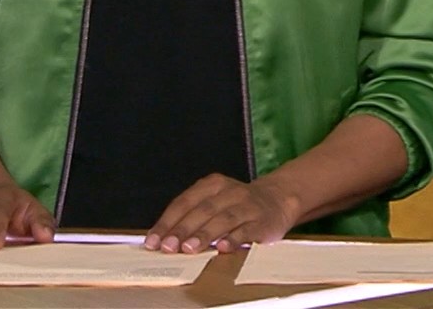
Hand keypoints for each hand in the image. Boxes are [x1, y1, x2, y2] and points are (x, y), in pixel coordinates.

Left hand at [143, 173, 298, 253]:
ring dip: (204, 235)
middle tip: (168, 246)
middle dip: (183, 229)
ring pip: (223, 219)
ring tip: (189, 249)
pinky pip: (246, 231)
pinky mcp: (262, 222)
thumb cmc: (238, 205)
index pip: (185, 202)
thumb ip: (192, 216)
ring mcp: (248, 206)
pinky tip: (221, 249)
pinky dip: (233, 239)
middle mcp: (230, 192)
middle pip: (202, 210)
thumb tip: (164, 239)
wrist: (279, 199)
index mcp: (213, 184)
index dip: (167, 222)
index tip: (153, 240)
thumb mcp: (215, 201)